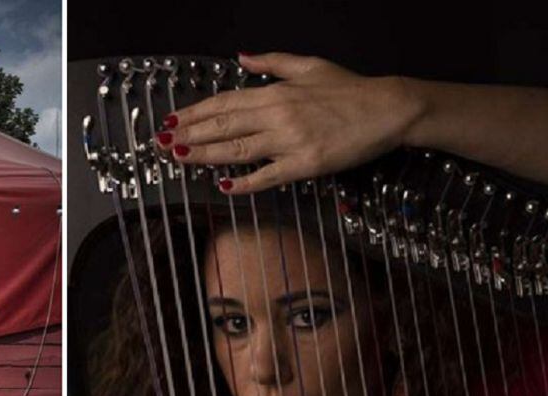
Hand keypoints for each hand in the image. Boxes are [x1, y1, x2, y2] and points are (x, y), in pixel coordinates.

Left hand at [163, 52, 420, 193]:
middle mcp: (276, 115)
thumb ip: (272, 62)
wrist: (388, 109)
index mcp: (275, 92)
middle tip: (160, 143)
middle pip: (222, 126)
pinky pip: (266, 176)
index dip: (194, 112)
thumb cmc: (350, 89)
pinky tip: (222, 185)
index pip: (223, 102)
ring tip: (178, 158)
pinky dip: (243, 182)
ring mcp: (289, 141)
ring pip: (236, 150)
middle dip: (187, 134)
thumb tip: (242, 57)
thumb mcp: (309, 65)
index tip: (172, 120)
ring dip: (203, 155)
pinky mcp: (303, 164)